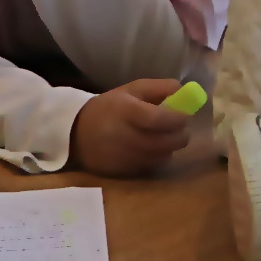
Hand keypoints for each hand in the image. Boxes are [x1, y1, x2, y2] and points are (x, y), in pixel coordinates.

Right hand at [69, 79, 192, 175]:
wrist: (75, 133)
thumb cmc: (109, 108)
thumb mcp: (132, 89)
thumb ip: (160, 88)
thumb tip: (185, 91)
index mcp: (125, 112)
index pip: (158, 119)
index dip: (177, 118)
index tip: (185, 116)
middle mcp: (124, 137)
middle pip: (164, 142)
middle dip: (180, 135)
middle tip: (180, 129)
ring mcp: (122, 157)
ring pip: (161, 157)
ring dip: (170, 148)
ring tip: (165, 138)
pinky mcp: (121, 172)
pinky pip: (150, 167)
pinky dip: (157, 159)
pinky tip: (152, 150)